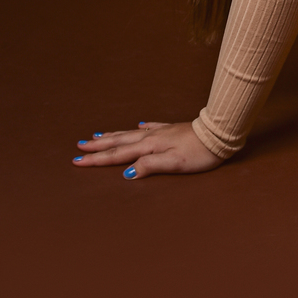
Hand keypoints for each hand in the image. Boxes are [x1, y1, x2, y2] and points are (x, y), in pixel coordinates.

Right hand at [71, 120, 223, 178]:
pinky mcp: (172, 129)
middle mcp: (152, 137)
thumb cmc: (200, 153)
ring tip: (97, 135)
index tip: (78, 160)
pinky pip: (150, 127)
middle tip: (78, 146)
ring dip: (113, 135)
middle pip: (119, 142)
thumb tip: (127, 173)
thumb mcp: (175, 164)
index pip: (118, 155)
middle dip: (98, 146)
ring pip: (131, 133)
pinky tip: (138, 124)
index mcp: (150, 147)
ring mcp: (162, 131)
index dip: (97, 159)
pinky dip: (140, 127)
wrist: (219, 134)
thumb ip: (150, 166)